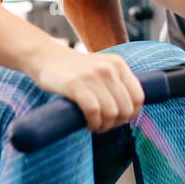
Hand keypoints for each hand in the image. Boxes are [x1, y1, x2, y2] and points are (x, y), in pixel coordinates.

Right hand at [29, 45, 143, 132]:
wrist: (46, 57)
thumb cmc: (74, 70)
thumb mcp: (101, 68)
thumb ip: (116, 83)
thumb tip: (130, 110)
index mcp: (118, 65)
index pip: (138, 97)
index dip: (131, 114)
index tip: (118, 120)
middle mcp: (109, 69)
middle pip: (126, 108)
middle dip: (117, 123)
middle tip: (104, 125)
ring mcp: (93, 76)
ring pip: (111, 112)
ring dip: (104, 126)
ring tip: (95, 125)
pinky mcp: (76, 85)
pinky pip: (94, 112)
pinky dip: (94, 123)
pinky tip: (88, 124)